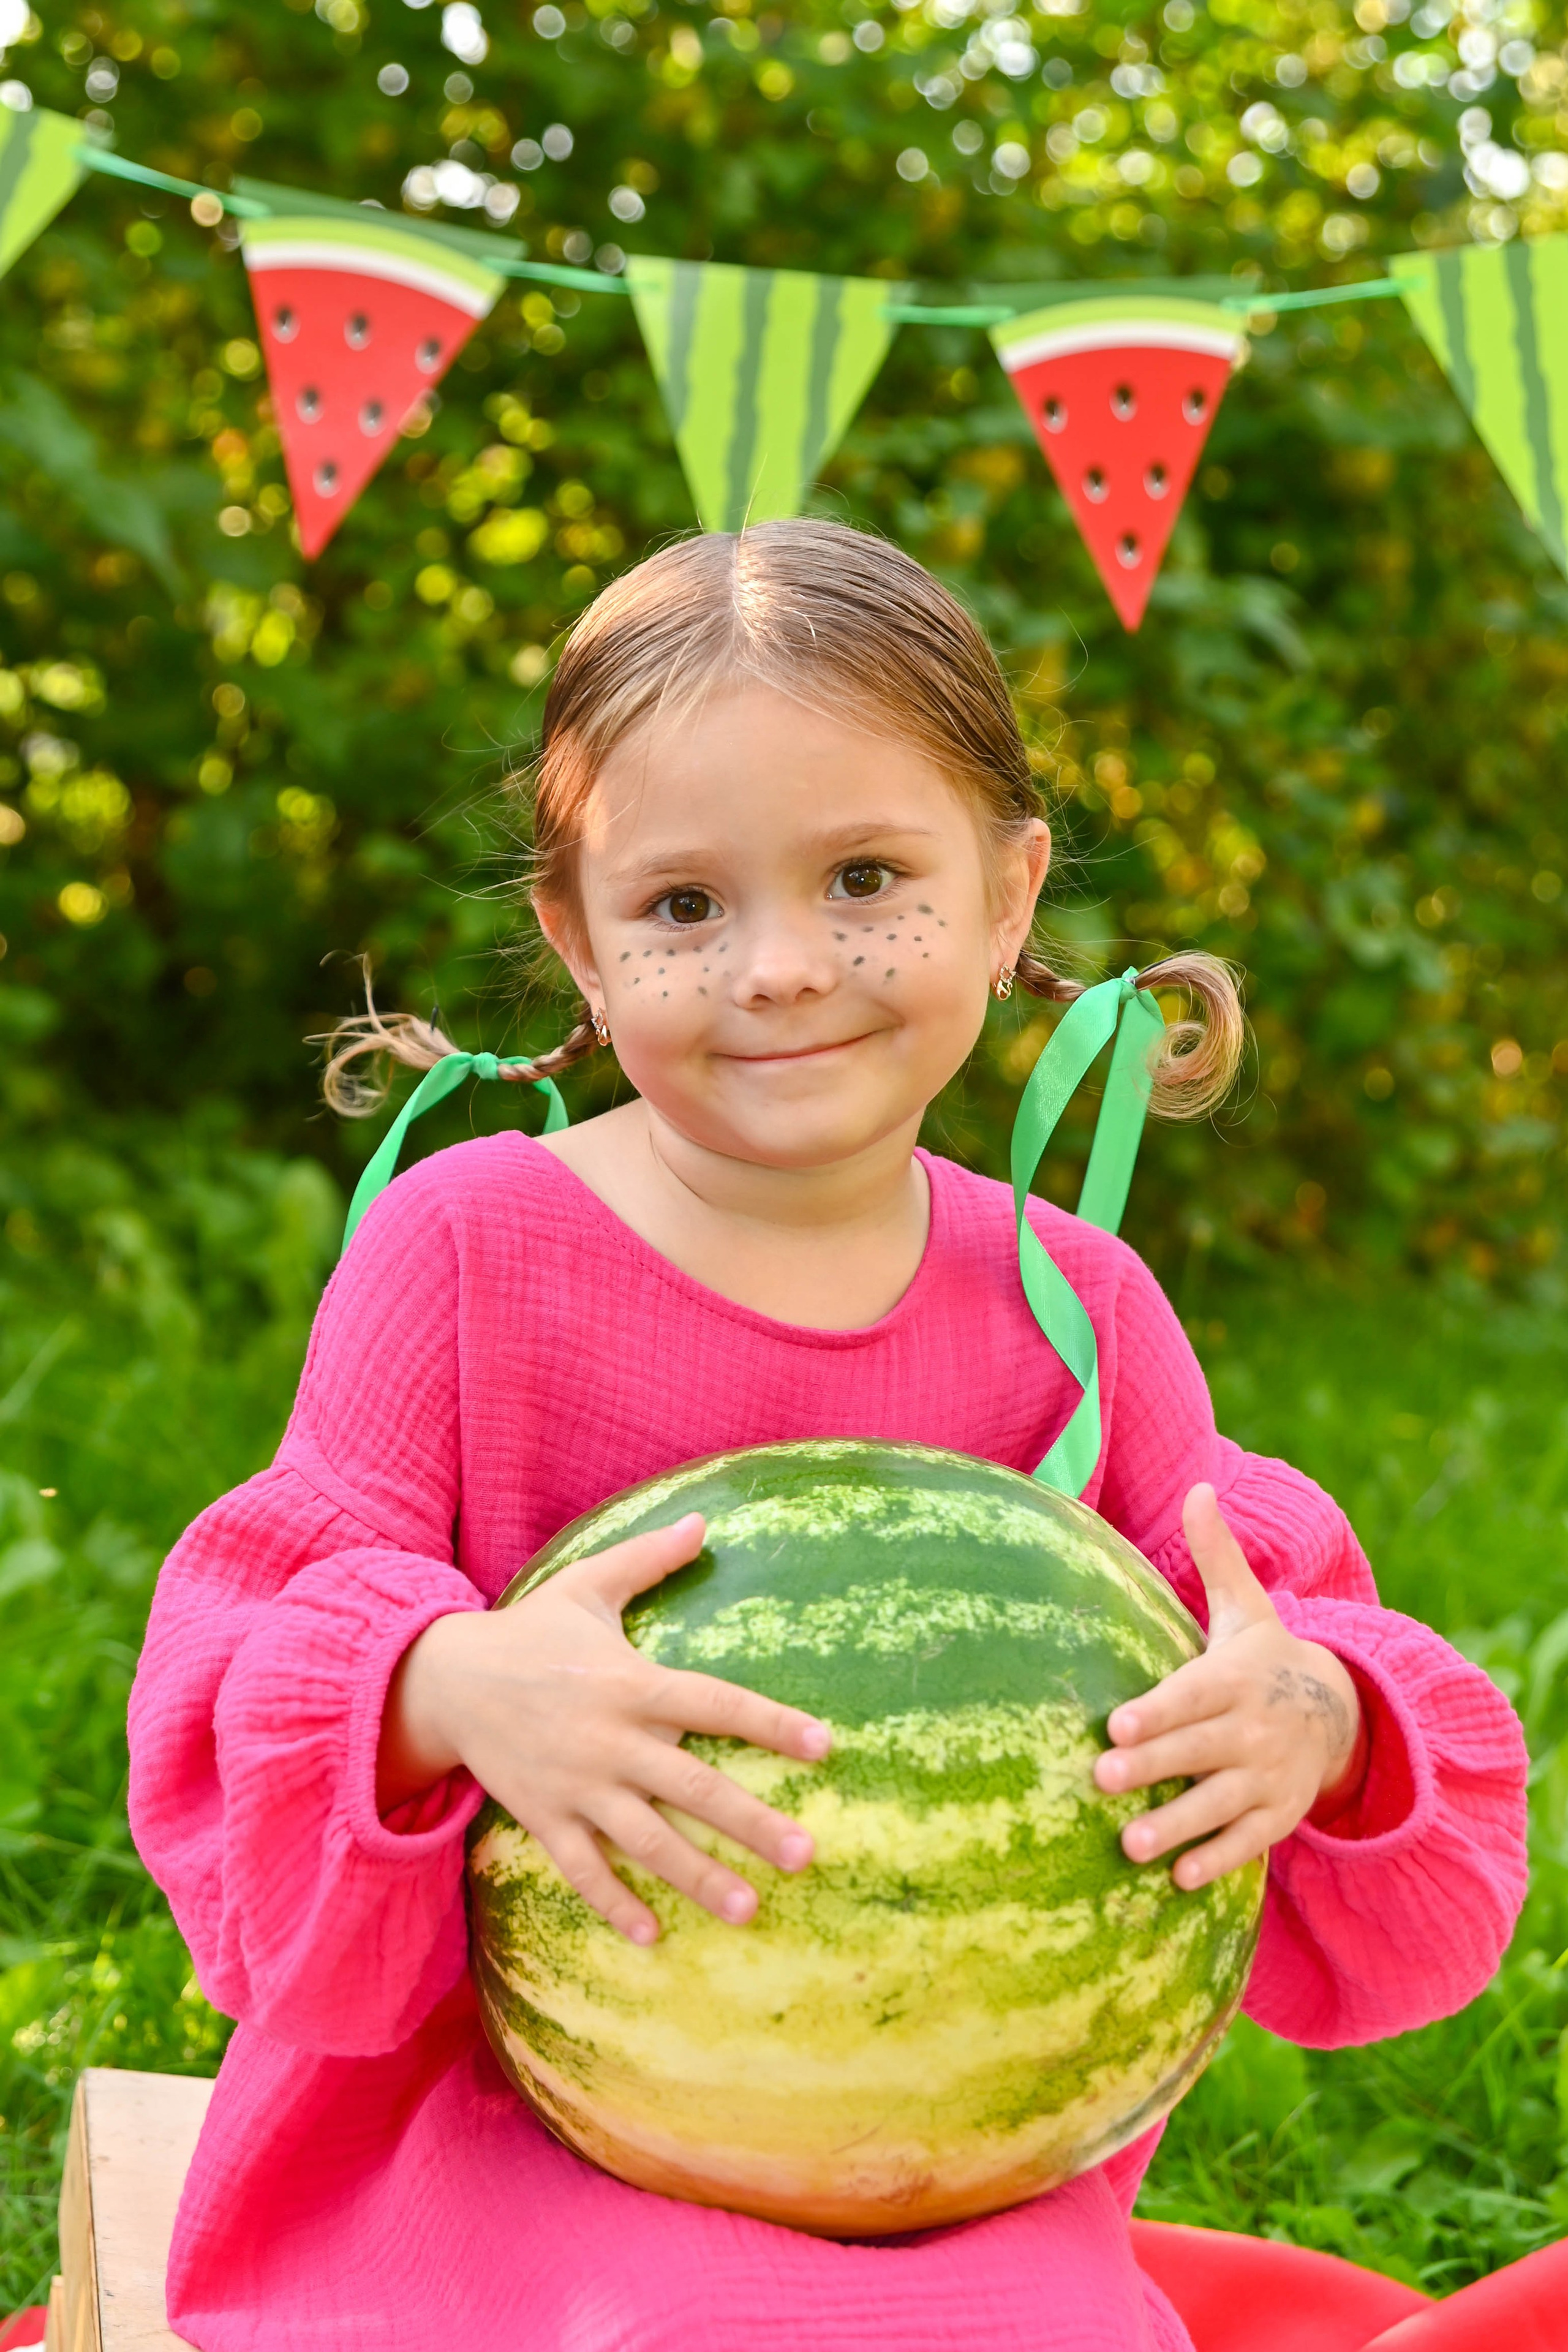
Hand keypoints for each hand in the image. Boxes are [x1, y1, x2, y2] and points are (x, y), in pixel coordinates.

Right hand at [379, 1512, 831, 1944]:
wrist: (445, 1679)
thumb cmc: (530, 1630)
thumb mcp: (588, 1584)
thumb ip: (649, 1558)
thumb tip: (703, 1521)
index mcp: (631, 1683)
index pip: (716, 1703)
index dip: (772, 1724)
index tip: (825, 1746)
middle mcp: (611, 1740)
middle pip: (693, 1786)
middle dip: (751, 1822)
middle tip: (806, 1854)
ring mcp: (577, 1785)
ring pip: (647, 1840)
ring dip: (698, 1876)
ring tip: (749, 1909)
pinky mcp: (544, 1817)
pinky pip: (583, 1870)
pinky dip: (615, 1904)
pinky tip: (653, 1936)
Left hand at [1092, 1483, 1362, 1890]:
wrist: (1338, 1711)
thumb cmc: (1263, 1657)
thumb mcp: (1246, 1607)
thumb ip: (1216, 1554)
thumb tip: (1198, 1486)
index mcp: (1236, 1678)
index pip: (1192, 1694)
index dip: (1157, 1710)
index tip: (1114, 1724)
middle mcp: (1252, 1729)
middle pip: (1197, 1750)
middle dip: (1151, 1766)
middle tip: (1099, 1781)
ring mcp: (1268, 1776)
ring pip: (1218, 1804)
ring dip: (1176, 1827)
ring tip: (1130, 1846)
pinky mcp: (1278, 1815)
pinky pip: (1248, 1842)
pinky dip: (1218, 1860)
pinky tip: (1178, 1880)